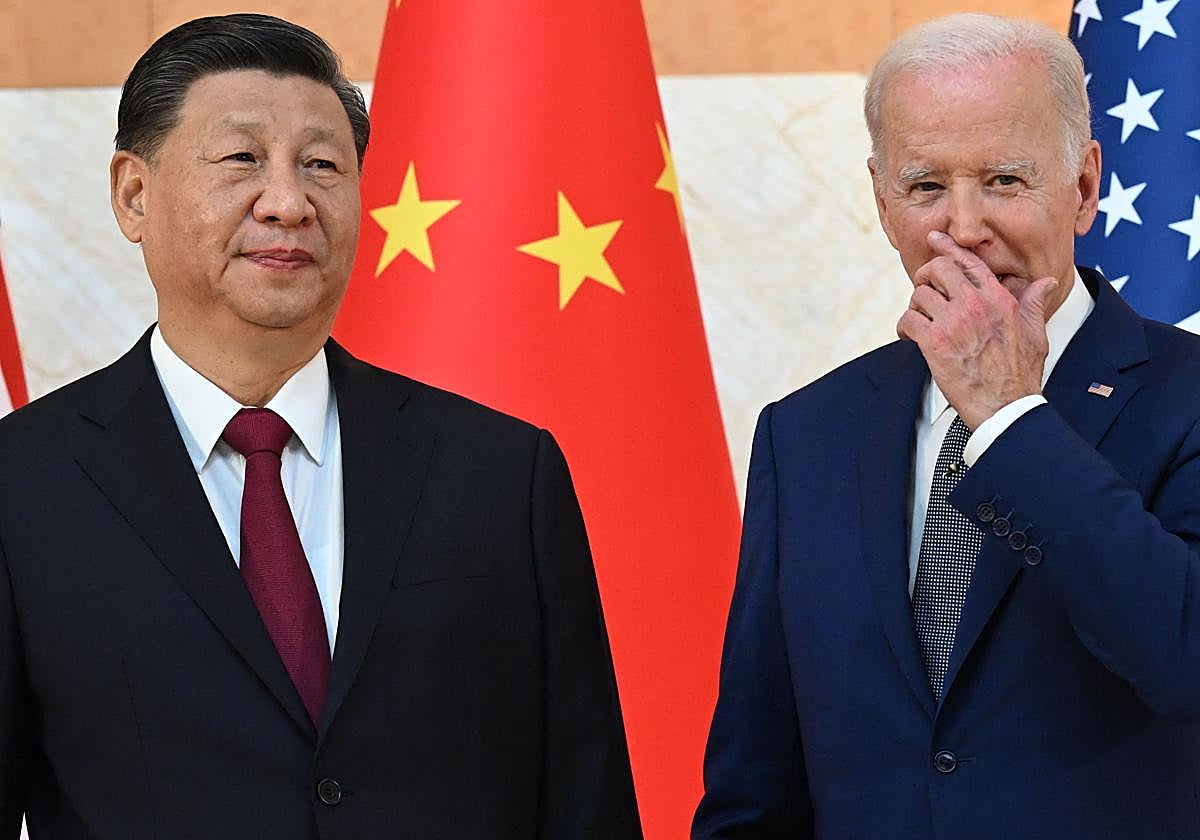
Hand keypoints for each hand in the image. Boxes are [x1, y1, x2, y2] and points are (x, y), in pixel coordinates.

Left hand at [896, 231, 1056, 429]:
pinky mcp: (935, 342)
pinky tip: (908, 336)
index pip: (969, 261)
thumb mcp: (1036, 333)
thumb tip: (1045, 282)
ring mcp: (954, 322)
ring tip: (919, 319)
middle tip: (924, 289)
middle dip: (927, 276)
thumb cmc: (1020, 374)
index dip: (948, 247)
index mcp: (999, 299)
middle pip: (939, 269)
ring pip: (920, 294)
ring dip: (915, 306)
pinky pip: (908, 320)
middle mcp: (975, 305)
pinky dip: (904, 327)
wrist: (1006, 406)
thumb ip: (1034, 303)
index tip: (935, 239)